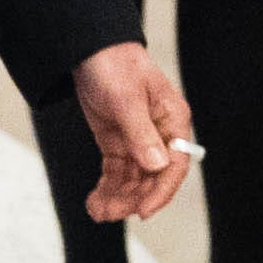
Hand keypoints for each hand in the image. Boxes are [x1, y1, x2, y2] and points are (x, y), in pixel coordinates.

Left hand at [71, 41, 193, 222]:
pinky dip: (107, 188)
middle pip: (152, 177)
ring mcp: (138, 139)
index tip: (142, 212)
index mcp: (172, 120)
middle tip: (108, 214)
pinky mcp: (118, 142)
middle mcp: (159, 134)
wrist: (88, 49)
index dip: (160, 191)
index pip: (174, 165)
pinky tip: (94, 202)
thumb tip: (158, 166)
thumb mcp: (126, 99)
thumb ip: (141, 134)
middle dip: (131, 198)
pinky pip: (117, 172)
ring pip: (133, 179)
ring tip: (96, 211)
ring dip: (117, 198)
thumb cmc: (114, 64)